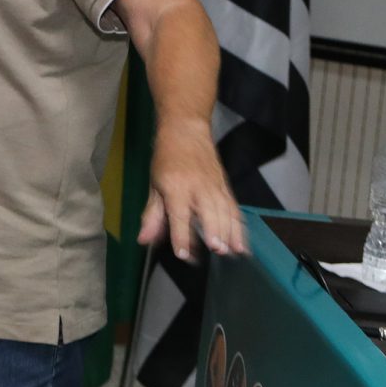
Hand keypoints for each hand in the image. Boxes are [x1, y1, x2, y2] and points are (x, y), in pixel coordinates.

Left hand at [137, 119, 246, 262]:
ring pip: (225, 213)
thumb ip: (152, 215)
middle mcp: (198, 188)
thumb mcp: (154, 185)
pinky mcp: (226, 188)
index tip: (183, 255)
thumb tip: (144, 240)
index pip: (178, 216)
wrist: (186, 131)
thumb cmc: (166, 159)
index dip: (181, 236)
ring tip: (231, 252)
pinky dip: (240, 228)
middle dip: (214, 232)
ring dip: (230, 233)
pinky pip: (234, 210)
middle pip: (209, 212)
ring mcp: (215, 187)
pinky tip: (242, 245)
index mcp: (176, 188)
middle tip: (217, 250)